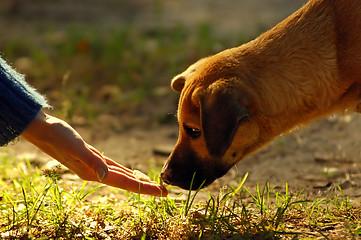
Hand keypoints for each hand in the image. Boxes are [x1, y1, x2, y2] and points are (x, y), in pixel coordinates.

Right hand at [21, 111, 166, 196]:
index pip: (126, 183)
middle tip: (166, 191)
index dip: (145, 188)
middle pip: (127, 182)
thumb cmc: (57, 136)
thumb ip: (91, 161)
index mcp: (94, 172)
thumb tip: (106, 176)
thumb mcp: (75, 147)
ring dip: (137, 181)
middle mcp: (96, 172)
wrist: (42, 129)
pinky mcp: (92, 157)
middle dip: (146, 187)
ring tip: (152, 185)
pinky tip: (129, 172)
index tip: (163, 192)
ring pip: (122, 176)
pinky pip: (114, 168)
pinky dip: (125, 172)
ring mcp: (94, 166)